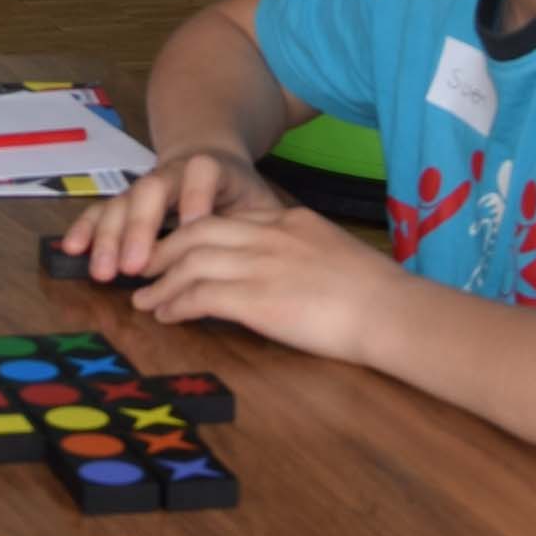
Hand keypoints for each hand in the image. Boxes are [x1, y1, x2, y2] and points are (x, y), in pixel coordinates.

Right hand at [65, 145, 288, 281]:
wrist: (211, 161)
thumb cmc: (240, 195)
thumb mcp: (259, 202)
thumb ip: (261, 221)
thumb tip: (270, 254)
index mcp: (212, 170)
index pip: (202, 174)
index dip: (196, 197)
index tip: (193, 225)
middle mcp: (171, 173)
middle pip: (151, 189)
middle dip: (140, 227)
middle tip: (135, 265)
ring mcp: (144, 187)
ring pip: (121, 202)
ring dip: (109, 237)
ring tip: (103, 271)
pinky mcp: (125, 201)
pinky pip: (101, 210)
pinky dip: (86, 229)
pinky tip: (72, 250)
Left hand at [124, 200, 398, 361]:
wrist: (390, 311)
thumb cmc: (378, 294)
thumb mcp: (334, 254)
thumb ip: (304, 253)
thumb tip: (287, 272)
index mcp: (290, 221)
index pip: (230, 219)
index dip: (195, 233)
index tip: (178, 248)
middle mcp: (269, 235)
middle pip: (198, 232)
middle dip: (164, 249)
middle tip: (144, 267)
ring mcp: (260, 264)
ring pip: (191, 262)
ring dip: (161, 282)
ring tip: (144, 299)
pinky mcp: (255, 299)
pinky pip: (199, 296)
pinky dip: (175, 305)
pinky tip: (166, 316)